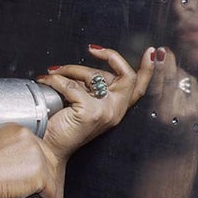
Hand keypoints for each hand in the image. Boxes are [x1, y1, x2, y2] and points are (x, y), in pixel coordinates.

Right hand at [0, 121, 57, 197]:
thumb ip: (0, 147)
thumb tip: (5, 159)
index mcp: (14, 129)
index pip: (36, 144)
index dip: (34, 161)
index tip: (29, 171)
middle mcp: (28, 138)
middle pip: (48, 157)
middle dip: (43, 173)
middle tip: (34, 186)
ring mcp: (36, 155)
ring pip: (51, 173)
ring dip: (46, 186)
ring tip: (35, 196)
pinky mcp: (39, 173)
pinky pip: (51, 189)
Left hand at [36, 44, 155, 161]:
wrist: (49, 148)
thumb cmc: (63, 126)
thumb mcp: (85, 102)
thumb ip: (93, 87)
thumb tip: (89, 66)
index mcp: (117, 108)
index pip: (139, 87)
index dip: (148, 69)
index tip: (150, 51)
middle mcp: (115, 111)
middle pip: (126, 75)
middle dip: (109, 57)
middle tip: (92, 50)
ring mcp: (104, 112)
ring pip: (94, 75)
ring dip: (71, 68)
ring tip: (55, 72)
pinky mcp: (89, 112)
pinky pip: (71, 85)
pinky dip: (55, 79)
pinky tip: (47, 80)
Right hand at [140, 46, 197, 151]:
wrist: (172, 156)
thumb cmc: (152, 133)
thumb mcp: (143, 115)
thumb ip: (148, 91)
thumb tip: (154, 59)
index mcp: (155, 113)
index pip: (157, 84)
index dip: (157, 66)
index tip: (156, 51)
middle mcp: (173, 113)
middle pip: (172, 78)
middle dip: (168, 61)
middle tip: (163, 50)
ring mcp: (190, 113)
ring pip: (184, 80)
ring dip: (177, 74)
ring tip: (168, 82)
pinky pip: (194, 88)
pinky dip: (187, 85)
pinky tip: (180, 91)